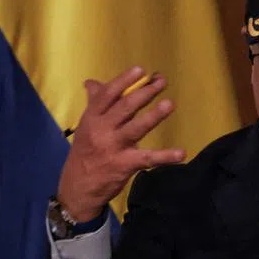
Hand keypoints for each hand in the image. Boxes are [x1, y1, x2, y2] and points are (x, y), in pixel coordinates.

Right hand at [57, 66, 185, 220]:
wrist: (77, 188)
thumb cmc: (85, 152)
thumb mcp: (85, 126)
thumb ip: (94, 103)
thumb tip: (92, 82)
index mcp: (92, 118)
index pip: (107, 95)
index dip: (124, 81)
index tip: (141, 70)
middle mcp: (101, 130)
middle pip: (124, 107)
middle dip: (144, 92)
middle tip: (162, 81)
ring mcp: (113, 148)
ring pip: (135, 128)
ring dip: (153, 116)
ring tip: (169, 104)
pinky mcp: (125, 165)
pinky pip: (148, 159)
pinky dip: (165, 156)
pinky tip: (181, 153)